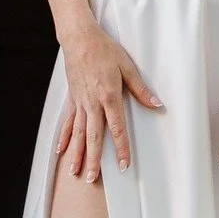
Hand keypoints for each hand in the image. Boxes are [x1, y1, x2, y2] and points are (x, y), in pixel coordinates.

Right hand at [57, 20, 161, 182]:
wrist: (79, 38)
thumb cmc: (104, 50)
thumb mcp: (127, 67)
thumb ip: (141, 89)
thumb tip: (157, 105)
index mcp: (109, 96)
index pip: (116, 128)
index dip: (120, 148)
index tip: (124, 165)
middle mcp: (92, 103)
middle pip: (93, 136)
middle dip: (93, 159)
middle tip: (92, 179)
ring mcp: (80, 102)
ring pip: (77, 133)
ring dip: (77, 154)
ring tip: (75, 172)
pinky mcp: (72, 99)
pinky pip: (67, 122)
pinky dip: (64, 138)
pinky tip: (61, 151)